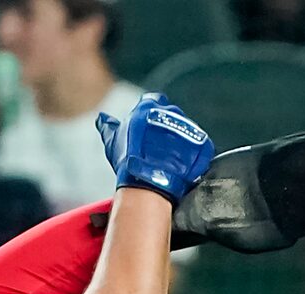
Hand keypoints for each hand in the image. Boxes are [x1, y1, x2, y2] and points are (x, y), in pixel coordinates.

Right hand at [100, 93, 215, 202]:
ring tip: (172, 160)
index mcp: (149, 107)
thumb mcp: (113, 141)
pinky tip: (184, 165)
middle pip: (172, 114)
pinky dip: (194, 154)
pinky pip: (201, 145)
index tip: (149, 130)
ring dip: (181, 141)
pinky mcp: (202, 143)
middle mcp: (170, 112)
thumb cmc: (129, 161)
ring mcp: (187, 127)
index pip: (154, 101)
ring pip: (186, 130)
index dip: (151, 115)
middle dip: (167, 129)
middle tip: (160, 148)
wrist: (150, 182)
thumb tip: (102, 119)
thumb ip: (108, 126)